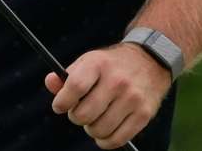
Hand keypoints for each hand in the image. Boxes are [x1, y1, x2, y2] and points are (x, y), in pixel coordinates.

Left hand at [45, 43, 171, 148]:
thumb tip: (50, 83)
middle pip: (85, 114)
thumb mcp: (89, 61)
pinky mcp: (144, 114)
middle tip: (79, 113)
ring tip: (94, 120)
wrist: (150, 60)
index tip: (60, 106)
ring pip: (99, 130)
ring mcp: (132, 98)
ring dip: (91, 130)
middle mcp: (117, 80)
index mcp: (99, 63)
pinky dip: (105, 141)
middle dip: (76, 117)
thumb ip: (67, 76)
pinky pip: (117, 140)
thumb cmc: (111, 65)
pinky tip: (104, 132)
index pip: (75, 87)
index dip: (62, 101)